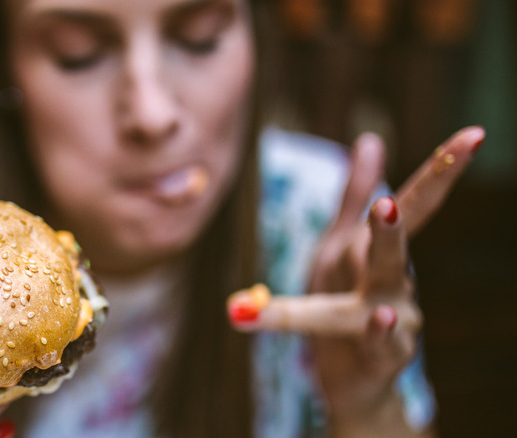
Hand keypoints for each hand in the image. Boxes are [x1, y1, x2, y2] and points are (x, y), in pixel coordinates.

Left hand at [228, 126, 483, 433]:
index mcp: (377, 251)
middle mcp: (396, 282)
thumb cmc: (342, 303)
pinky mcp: (383, 358)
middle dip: (399, 221)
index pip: (412, 206)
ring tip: (384, 240)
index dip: (440, 171)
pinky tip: (382, 319)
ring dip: (383, 273)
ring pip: (387, 293)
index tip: (474, 135)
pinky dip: (379, 334)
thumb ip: (353, 196)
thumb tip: (370, 140)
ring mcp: (397, 320)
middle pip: (397, 247)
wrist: (347, 376)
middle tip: (388, 203)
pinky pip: (381, 345)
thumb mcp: (338, 246)